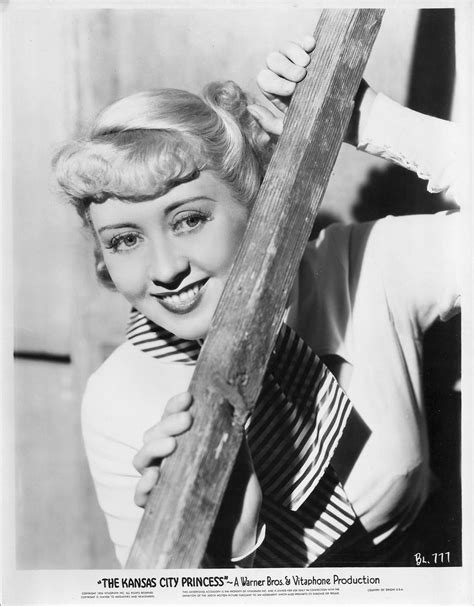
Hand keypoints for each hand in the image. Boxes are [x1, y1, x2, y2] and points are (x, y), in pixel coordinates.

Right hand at [133, 392, 261, 561]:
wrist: (241, 538)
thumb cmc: (239, 496)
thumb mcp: (242, 462)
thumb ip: (234, 438)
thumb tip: (232, 406)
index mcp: (186, 444)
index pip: (171, 418)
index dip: (174, 405)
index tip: (187, 397)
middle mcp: (169, 461)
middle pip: (153, 435)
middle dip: (167, 424)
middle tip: (186, 421)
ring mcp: (162, 484)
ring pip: (142, 460)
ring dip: (153, 448)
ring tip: (171, 445)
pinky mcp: (159, 509)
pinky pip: (140, 496)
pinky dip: (143, 485)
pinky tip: (154, 478)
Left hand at [248, 35, 376, 145]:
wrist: (352, 119)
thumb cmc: (321, 127)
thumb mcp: (292, 131)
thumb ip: (270, 124)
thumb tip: (250, 108)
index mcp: (278, 94)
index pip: (264, 79)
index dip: (274, 81)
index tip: (292, 90)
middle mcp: (286, 76)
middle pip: (271, 60)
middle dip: (284, 67)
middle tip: (301, 77)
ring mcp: (301, 64)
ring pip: (285, 47)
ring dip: (293, 53)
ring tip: (307, 64)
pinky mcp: (317, 55)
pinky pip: (304, 40)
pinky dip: (304, 40)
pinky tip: (312, 46)